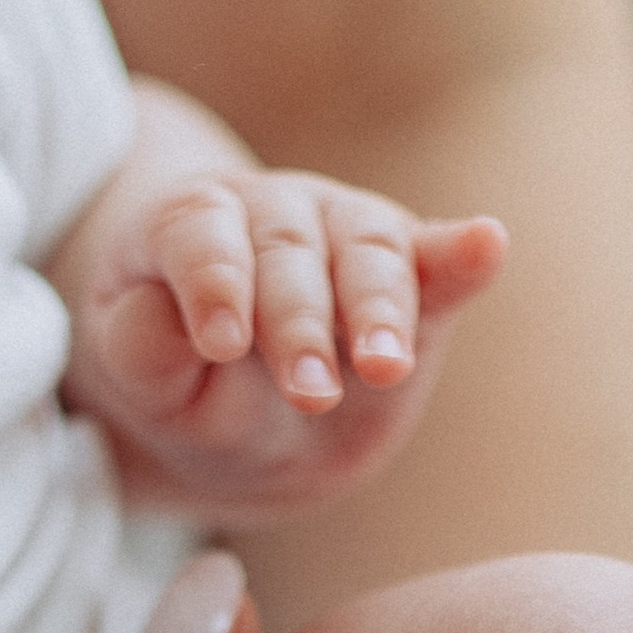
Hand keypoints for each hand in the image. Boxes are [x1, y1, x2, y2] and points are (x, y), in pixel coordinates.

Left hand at [61, 115, 506, 519]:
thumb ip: (144, 353)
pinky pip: (435, 262)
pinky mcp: (408, 278)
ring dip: (379, 308)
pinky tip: (488, 244)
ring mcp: (343, 236)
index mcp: (192, 227)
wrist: (247, 417)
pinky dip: (462, 255)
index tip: (221, 343)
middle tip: (308, 394)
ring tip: (385, 368)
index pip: (200, 237)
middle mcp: (271, 216)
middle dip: (300, 321)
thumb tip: (183, 326)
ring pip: (365, 254)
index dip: (212, 283)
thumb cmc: (186, 389)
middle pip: (288, 250)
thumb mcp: (143, 382)